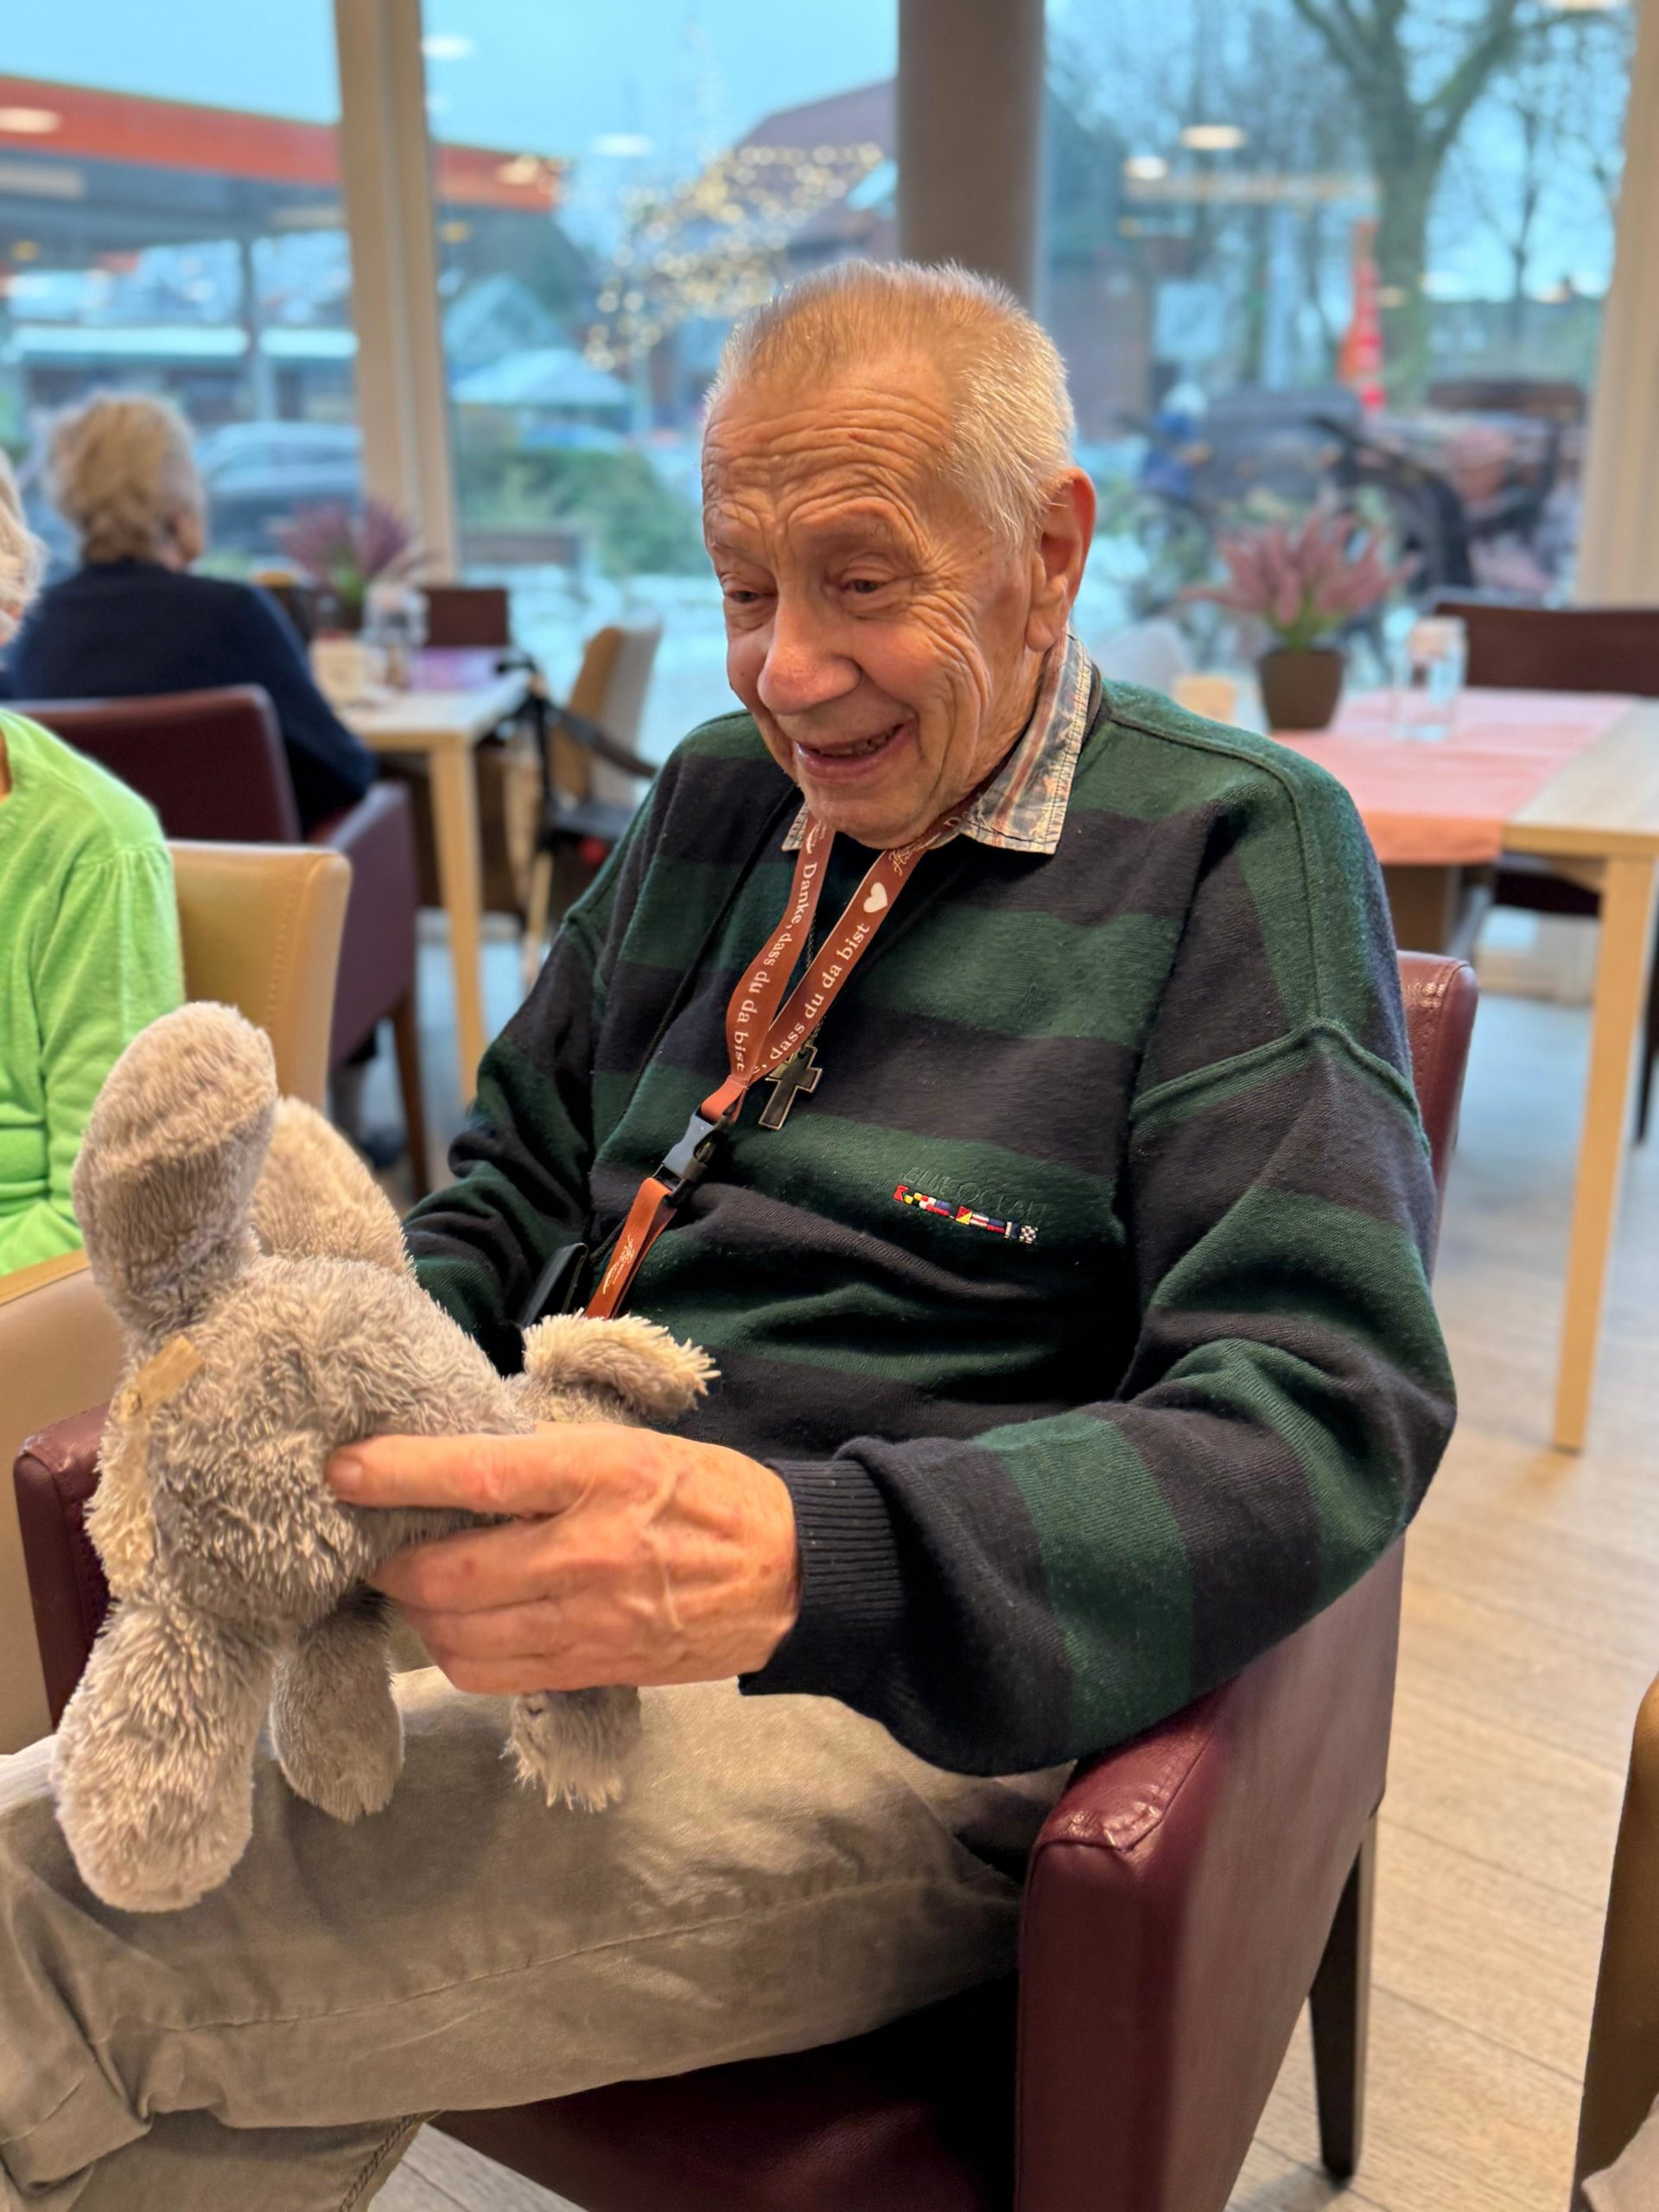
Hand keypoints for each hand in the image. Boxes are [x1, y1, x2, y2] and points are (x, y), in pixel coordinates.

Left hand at [327, 1425, 799, 1694]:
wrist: (789, 1576)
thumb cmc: (712, 1493)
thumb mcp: (635, 1446)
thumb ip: (551, 1458)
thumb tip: (464, 1462)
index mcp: (600, 1477)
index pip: (477, 1477)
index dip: (399, 1475)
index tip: (343, 1469)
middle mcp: (585, 1553)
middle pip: (448, 1577)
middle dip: (390, 1563)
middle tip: (370, 1541)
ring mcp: (586, 1623)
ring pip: (458, 1637)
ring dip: (417, 1614)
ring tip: (413, 1586)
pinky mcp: (589, 1669)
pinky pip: (492, 1674)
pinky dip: (455, 1651)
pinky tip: (457, 1626)